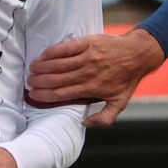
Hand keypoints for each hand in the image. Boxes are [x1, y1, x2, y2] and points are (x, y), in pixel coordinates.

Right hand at [26, 30, 164, 126]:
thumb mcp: (120, 103)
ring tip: (32, 69)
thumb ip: (104, 117)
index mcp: (91, 89)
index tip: (34, 95)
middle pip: (57, 79)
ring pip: (59, 63)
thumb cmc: (127, 79)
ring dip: (43, 67)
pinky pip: (67, 48)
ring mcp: (87, 57)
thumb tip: (86, 124)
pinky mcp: (88, 43)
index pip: (62, 94)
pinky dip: (53, 51)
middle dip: (40, 81)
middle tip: (30, 82)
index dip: (46, 95)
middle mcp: (87, 73)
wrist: (138, 54)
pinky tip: (44, 55)